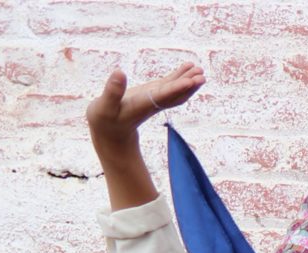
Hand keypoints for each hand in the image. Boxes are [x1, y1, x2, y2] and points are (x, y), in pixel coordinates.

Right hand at [84, 64, 202, 146]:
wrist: (110, 131)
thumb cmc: (105, 119)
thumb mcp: (105, 106)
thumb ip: (112, 91)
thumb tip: (119, 72)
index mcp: (143, 105)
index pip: (164, 97)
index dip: (177, 89)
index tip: (190, 81)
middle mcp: (154, 103)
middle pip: (175, 94)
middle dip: (189, 84)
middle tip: (201, 73)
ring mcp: (155, 99)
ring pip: (176, 90)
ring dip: (188, 79)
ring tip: (199, 68)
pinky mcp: (153, 94)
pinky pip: (170, 85)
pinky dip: (179, 76)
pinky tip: (187, 66)